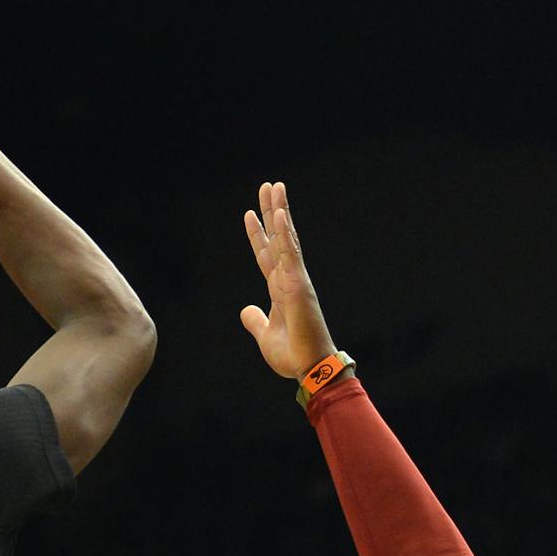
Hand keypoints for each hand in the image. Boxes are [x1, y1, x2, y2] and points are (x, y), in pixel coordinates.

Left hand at [240, 181, 337, 379]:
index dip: (257, 234)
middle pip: (277, 238)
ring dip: (278, 211)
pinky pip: (290, 254)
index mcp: (279, 290)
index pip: (265, 255)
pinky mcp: (299, 286)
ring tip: (274, 187)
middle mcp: (288, 279)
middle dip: (271, 212)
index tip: (249, 214)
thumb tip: (246, 310)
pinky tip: (279, 213)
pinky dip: (285, 233)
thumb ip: (255, 321)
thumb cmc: (293, 355)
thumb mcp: (264, 336)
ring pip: (285, 239)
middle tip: (267, 186)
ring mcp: (295, 280)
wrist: (310, 369)